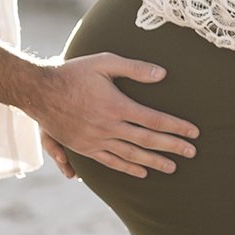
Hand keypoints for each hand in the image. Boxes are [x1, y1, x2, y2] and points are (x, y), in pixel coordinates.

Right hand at [27, 54, 197, 178]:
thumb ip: (133, 68)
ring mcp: (96, 140)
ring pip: (132, 156)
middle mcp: (109, 127)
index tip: (193, 132)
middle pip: (147, 141)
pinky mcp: (85, 148)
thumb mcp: (104, 62)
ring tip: (173, 168)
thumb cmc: (74, 72)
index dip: (176, 127)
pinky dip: (128, 169)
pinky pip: (111, 162)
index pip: (154, 120)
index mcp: (117, 106)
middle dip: (172, 147)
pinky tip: (141, 172)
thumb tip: (162, 74)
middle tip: (192, 153)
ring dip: (154, 162)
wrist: (40, 91)